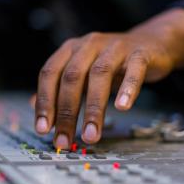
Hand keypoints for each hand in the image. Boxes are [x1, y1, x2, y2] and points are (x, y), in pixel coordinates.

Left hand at [34, 8, 183, 147]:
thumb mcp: (82, 72)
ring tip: (91, 134)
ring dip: (93, 108)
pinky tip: (122, 107)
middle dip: (66, 112)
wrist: (150, 43)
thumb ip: (59, 88)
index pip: (50, 74)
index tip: (43, 128)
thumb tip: (33, 106)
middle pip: (72, 78)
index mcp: (70, 50)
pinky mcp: (140, 53)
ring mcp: (115, 47)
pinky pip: (133, 70)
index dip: (44, 101)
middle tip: (65, 139)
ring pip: (99, 75)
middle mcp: (89, 45)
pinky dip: (127, 88)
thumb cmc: (111, 62)